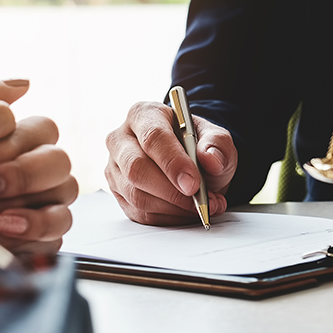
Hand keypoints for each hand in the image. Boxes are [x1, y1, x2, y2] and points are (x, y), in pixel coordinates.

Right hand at [104, 101, 236, 224]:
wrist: (190, 164)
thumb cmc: (197, 146)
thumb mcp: (216, 139)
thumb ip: (217, 145)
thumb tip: (211, 160)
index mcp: (144, 114)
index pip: (153, 137)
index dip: (173, 162)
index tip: (193, 183)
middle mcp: (122, 139)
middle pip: (137, 168)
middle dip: (171, 191)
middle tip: (200, 201)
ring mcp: (115, 168)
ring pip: (137, 195)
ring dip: (173, 207)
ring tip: (201, 206)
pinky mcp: (117, 193)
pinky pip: (139, 212)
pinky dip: (167, 217)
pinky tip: (185, 211)